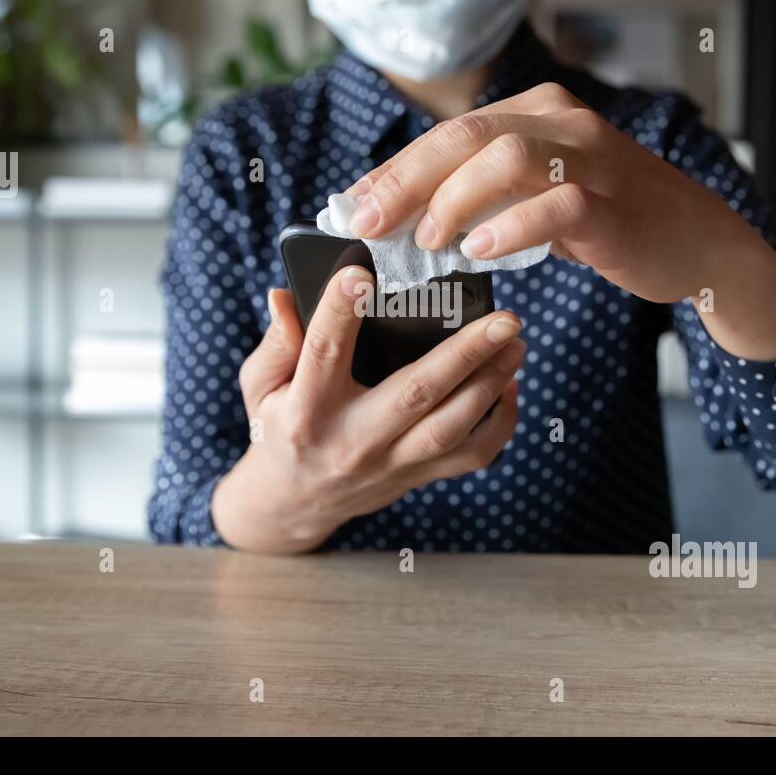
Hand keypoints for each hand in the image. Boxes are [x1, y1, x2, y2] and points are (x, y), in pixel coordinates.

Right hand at [211, 267, 523, 553]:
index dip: (340, 313)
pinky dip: (500, 423)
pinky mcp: (417, 477)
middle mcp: (353, 440)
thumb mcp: (260, 385)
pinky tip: (510, 385)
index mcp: (307, 411)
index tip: (360, 273)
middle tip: (504, 318)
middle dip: (465, 353)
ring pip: (451, 428)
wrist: (295, 501)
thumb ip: (276, 342)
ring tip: (515, 345)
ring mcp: (391, 464)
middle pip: (415, 394)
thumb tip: (284, 295)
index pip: (322, 354)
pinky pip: (471, 456)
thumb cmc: (280, 426)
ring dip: (491, 385)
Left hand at [344, 82, 775, 361]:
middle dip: (407, 179)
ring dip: (453, 201)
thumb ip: (487, 196)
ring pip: (505, 158)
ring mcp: (592, 159)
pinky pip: (555, 204)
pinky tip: (478, 250)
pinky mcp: (613, 202)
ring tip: (428, 241)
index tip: (355, 203)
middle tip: (368, 220)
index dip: (397, 168)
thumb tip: (408, 219)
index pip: (452, 133)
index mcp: (539, 113)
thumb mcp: (543, 196)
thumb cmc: (611, 223)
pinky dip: (509, 227)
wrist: (701, 246)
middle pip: (466, 137)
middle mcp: (563, 123)